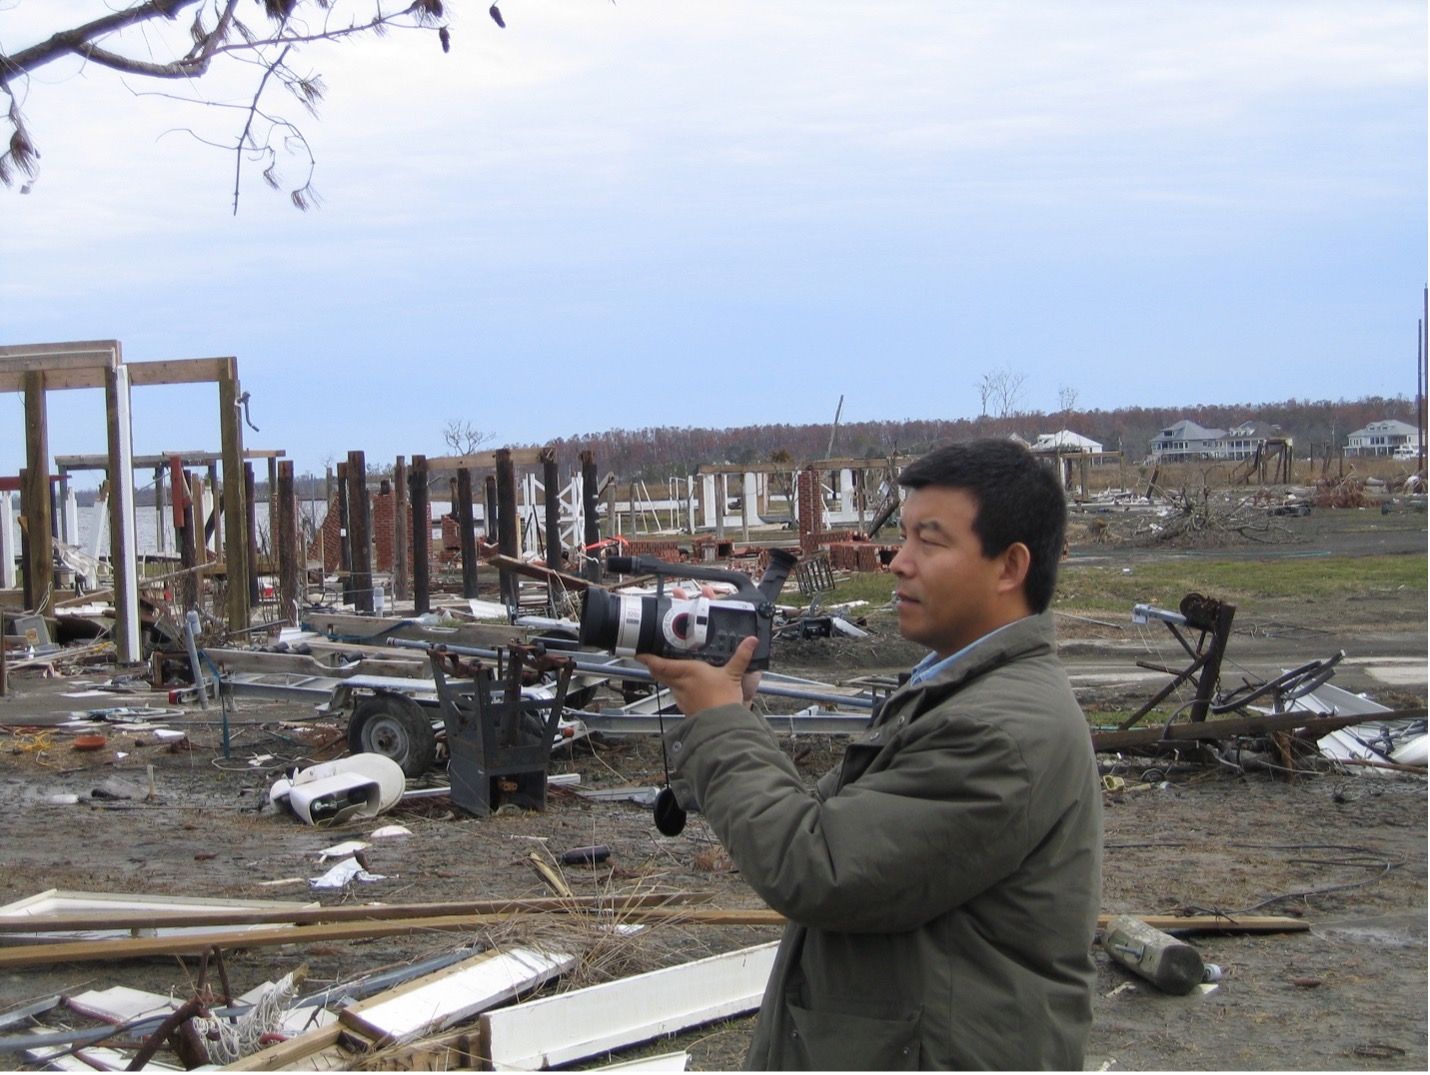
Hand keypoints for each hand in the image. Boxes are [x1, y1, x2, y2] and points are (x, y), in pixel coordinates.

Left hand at [637, 635, 760, 716]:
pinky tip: (685, 687)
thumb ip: (741, 656)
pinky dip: (676, 688)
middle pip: (659, 673)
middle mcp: (680, 684)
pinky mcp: (685, 707)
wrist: (722, 726)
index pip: (660, 664)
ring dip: (665, 676)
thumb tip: (751, 641)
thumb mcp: (733, 674)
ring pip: (667, 684)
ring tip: (669, 669)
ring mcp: (681, 697)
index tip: (639, 652)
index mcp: (688, 671)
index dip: (648, 658)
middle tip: (651, 658)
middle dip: (654, 665)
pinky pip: (676, 694)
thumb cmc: (723, 700)